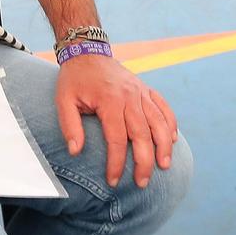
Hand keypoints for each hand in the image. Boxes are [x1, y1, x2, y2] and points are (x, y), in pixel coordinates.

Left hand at [55, 52, 177, 188]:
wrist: (87, 51)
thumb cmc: (75, 79)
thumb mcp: (63, 101)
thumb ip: (70, 126)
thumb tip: (76, 151)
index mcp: (109, 101)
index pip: (116, 139)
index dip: (116, 163)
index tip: (112, 181)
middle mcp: (130, 97)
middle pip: (142, 134)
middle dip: (144, 161)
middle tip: (142, 183)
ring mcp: (141, 92)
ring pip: (159, 122)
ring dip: (163, 146)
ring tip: (164, 166)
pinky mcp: (146, 89)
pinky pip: (163, 107)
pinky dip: (170, 123)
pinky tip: (172, 140)